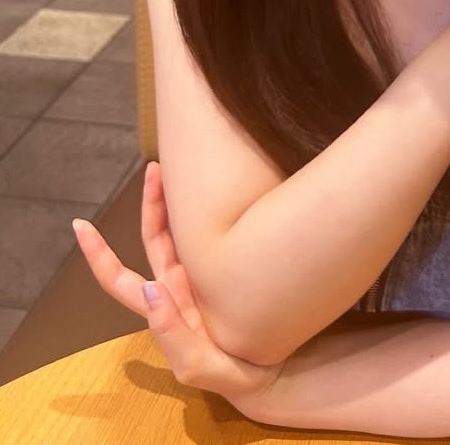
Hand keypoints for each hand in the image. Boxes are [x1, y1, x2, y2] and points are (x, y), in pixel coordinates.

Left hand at [73, 161, 283, 409]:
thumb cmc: (235, 374)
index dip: (99, 254)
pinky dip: (210, 212)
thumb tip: (150, 289)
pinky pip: (214, 234)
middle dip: (151, 202)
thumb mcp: (200, 367)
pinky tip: (220, 192)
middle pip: (156, 237)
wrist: (278, 372)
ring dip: (176, 200)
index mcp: (164, 307)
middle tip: (155, 168)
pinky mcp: (230, 264)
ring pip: (183, 230)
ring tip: (179, 168)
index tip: (79, 224)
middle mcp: (179, 286)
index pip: (121, 279)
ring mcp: (204, 273)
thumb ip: (173, 336)